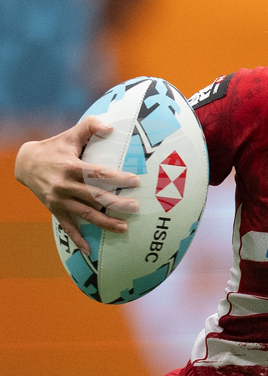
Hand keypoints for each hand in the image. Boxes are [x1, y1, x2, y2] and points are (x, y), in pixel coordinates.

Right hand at [14, 116, 139, 253]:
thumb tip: (111, 126)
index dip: (116, 178)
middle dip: (115, 203)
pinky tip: (89, 250)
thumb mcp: (71, 134)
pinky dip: (78, 239)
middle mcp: (64, 185)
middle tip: (135, 207)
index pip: (97, 173)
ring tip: (123, 228)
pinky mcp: (55, 210)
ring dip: (104, 222)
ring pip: (85, 214)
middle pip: (94, 196)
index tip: (135, 181)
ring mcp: (59, 200)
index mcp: (70, 166)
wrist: (25, 164)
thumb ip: (90, 126)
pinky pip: (68, 227)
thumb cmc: (55, 147)